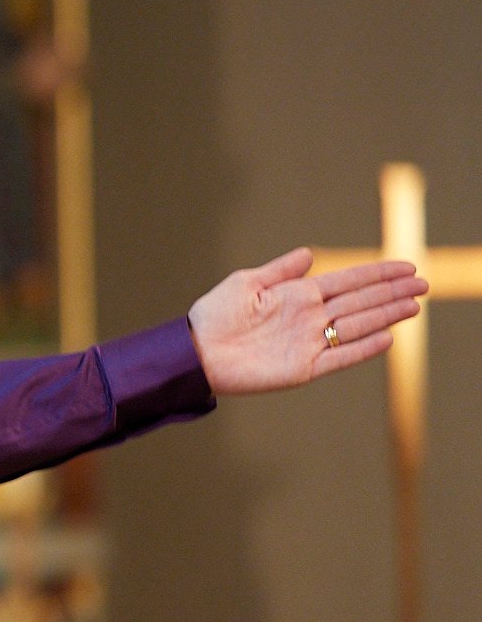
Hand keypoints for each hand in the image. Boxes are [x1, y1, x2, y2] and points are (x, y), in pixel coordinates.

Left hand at [187, 248, 426, 395]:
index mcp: (298, 294)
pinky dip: (362, 348)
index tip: (406, 266)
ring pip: (357, 326)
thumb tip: (310, 253)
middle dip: (392, 292)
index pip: (347, 281)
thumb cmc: (215, 315)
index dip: (377, 274)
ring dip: (385, 316)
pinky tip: (386, 338)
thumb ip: (281, 270)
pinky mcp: (303, 368)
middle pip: (360, 302)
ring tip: (413, 305)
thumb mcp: (246, 283)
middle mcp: (309, 317)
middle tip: (424, 283)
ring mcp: (309, 342)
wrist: (196, 353)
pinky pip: (339, 357)